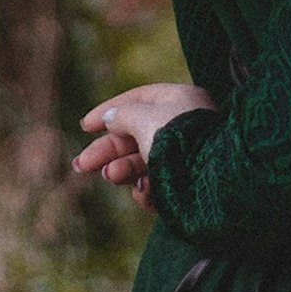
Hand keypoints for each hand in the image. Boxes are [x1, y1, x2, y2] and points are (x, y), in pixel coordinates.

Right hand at [72, 82, 216, 211]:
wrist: (210, 180)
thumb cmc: (177, 139)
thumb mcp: (143, 118)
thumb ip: (122, 116)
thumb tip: (111, 118)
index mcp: (179, 101)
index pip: (138, 100)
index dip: (108, 111)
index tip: (85, 127)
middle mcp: (184, 126)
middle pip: (135, 135)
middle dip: (107, 151)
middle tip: (80, 165)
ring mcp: (186, 156)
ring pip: (144, 163)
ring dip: (123, 170)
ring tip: (112, 175)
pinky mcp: (187, 185)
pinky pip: (159, 185)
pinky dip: (146, 189)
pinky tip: (145, 191)